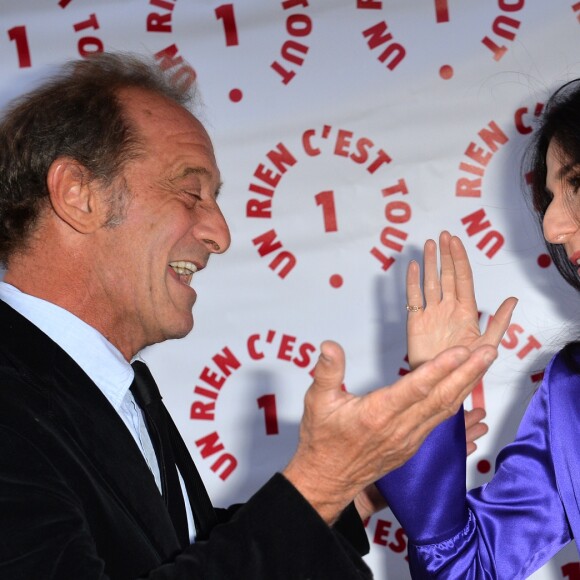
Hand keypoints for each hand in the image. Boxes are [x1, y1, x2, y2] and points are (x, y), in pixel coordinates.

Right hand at [283, 339, 496, 524]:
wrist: (327, 479)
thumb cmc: (323, 440)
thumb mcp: (317, 401)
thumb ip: (327, 371)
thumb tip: (330, 346)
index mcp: (378, 414)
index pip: (416, 387)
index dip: (441, 367)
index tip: (461, 351)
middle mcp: (399, 428)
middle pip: (441, 397)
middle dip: (468, 372)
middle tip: (489, 351)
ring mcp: (409, 439)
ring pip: (445, 410)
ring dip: (467, 386)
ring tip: (483, 365)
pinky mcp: (412, 446)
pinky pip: (440, 424)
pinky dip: (458, 406)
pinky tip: (467, 394)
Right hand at [406, 231, 516, 369]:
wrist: (439, 384)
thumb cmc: (464, 368)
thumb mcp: (487, 346)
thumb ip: (499, 323)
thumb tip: (512, 300)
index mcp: (465, 311)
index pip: (463, 278)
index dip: (460, 258)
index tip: (455, 241)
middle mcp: (448, 308)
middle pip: (447, 276)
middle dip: (445, 255)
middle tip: (442, 236)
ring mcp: (431, 313)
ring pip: (430, 282)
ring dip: (429, 263)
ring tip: (427, 245)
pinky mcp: (415, 321)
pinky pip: (413, 297)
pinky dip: (412, 282)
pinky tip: (412, 267)